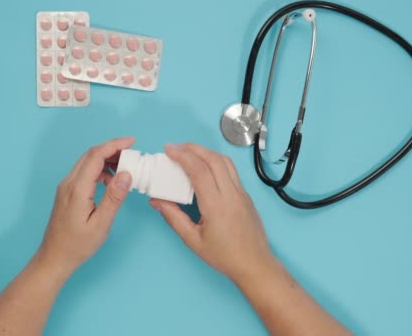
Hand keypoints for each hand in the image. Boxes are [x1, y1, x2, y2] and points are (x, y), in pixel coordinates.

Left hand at [37, 137, 134, 274]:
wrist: (54, 257)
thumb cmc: (78, 245)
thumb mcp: (101, 224)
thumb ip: (114, 198)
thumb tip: (126, 174)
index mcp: (77, 189)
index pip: (95, 156)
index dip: (114, 145)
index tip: (132, 142)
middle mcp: (69, 183)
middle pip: (90, 155)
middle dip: (112, 149)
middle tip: (132, 153)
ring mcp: (66, 187)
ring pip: (87, 162)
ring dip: (106, 159)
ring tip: (125, 167)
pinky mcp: (67, 192)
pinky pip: (84, 172)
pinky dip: (100, 170)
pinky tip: (111, 181)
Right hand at [149, 143, 275, 282]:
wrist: (254, 264)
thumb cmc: (224, 256)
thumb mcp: (193, 240)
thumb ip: (173, 217)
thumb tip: (157, 201)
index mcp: (216, 205)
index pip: (199, 170)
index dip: (182, 156)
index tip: (168, 150)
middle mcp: (231, 194)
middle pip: (214, 159)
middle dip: (193, 148)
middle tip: (176, 147)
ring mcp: (241, 193)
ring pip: (225, 162)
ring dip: (206, 152)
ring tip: (189, 153)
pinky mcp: (246, 195)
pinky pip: (231, 171)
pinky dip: (216, 162)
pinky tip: (205, 167)